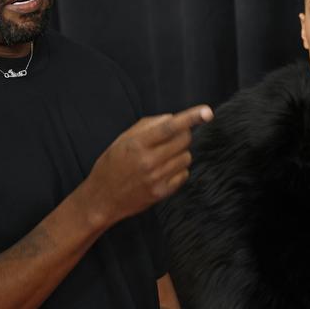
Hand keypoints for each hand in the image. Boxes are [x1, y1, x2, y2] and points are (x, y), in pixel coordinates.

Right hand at [83, 105, 212, 225]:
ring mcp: (156, 179)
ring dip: (179, 153)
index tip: (207, 112)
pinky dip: (178, 169)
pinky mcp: (162, 193)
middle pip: (184, 140)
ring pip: (186, 157)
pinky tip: (163, 171)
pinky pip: (184, 174)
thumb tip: (173, 118)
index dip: (190, 117)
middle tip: (170, 138)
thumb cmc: (112, 164)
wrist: (102, 198)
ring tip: (162, 157)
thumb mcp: (123, 139)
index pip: (170, 127)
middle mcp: (149, 161)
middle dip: (182, 134)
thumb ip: (148, 125)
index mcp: (137, 144)